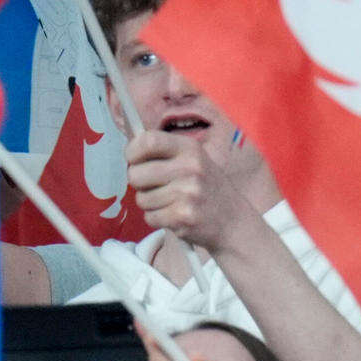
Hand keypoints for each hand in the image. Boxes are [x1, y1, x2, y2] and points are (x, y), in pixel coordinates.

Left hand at [124, 126, 264, 250]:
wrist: (232, 219)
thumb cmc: (205, 187)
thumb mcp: (193, 159)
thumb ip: (164, 153)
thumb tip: (129, 150)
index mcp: (190, 149)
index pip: (148, 141)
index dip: (132, 151)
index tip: (134, 160)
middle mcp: (191, 168)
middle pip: (136, 174)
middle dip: (138, 183)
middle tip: (155, 186)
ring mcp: (188, 193)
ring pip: (141, 199)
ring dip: (150, 203)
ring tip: (171, 202)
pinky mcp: (183, 217)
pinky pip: (150, 217)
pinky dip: (157, 219)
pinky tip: (174, 215)